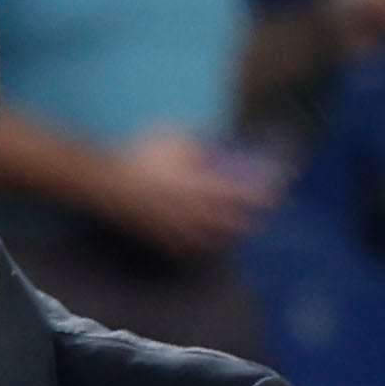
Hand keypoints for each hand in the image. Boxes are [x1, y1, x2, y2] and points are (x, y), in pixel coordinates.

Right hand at [100, 131, 270, 258]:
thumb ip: (200, 141)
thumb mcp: (175, 137)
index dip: (264, 196)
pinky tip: (205, 239)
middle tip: (260, 211)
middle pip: (235, 225)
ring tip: (237, 226)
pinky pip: (192, 248)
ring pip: (216, 240)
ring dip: (230, 233)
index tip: (276, 191)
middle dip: (252, 219)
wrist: (108, 185)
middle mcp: (196, 214)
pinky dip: (204, 244)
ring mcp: (179, 231)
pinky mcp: (163, 241)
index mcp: (203, 188)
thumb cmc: (141, 158)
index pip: (244, 196)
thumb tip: (218, 143)